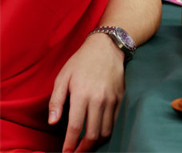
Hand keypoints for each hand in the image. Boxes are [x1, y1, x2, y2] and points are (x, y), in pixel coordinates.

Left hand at [49, 33, 125, 152]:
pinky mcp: (121, 97)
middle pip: (92, 134)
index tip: (66, 152)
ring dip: (96, 142)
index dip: (70, 144)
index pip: (75, 127)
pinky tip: (99, 132)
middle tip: (76, 152)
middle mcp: (98, 99)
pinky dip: (108, 131)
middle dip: (83, 148)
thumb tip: (52, 122)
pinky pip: (116, 120)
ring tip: (87, 145)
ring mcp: (112, 99)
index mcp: (81, 94)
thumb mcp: (63, 77)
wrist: (107, 47)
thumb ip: (56, 101)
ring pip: (106, 130)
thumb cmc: (81, 61)